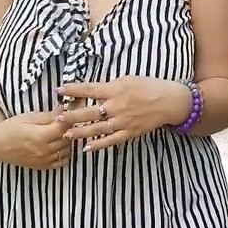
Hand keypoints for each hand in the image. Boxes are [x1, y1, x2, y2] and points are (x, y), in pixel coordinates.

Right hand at [0, 111, 70, 168]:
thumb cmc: (11, 127)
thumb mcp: (29, 117)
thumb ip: (49, 116)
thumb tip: (64, 110)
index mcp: (40, 136)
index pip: (64, 127)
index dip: (68, 118)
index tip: (67, 113)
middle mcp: (44, 150)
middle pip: (67, 138)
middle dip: (69, 128)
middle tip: (66, 120)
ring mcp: (44, 160)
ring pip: (67, 150)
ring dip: (68, 140)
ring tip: (61, 132)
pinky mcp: (43, 166)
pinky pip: (62, 161)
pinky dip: (64, 153)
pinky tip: (60, 144)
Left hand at [59, 77, 192, 151]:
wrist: (170, 102)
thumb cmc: (149, 86)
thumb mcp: (128, 79)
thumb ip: (110, 86)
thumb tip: (92, 89)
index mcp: (116, 89)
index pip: (90, 89)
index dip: (73, 90)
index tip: (58, 90)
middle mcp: (117, 106)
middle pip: (90, 112)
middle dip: (72, 115)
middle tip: (57, 118)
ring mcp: (123, 121)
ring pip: (97, 129)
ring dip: (80, 132)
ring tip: (66, 134)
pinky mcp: (130, 133)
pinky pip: (111, 140)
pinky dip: (98, 145)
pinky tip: (86, 148)